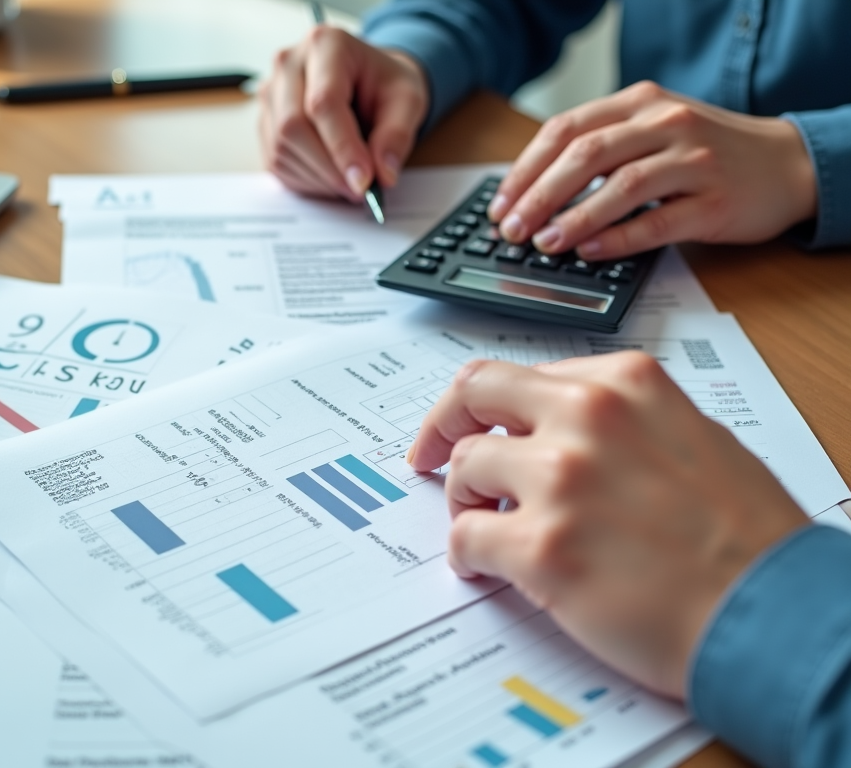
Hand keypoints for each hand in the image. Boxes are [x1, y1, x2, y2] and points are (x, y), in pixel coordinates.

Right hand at [258, 27, 428, 200]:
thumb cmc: (383, 85)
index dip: (343, 148)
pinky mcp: (265, 123)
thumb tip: (382, 175)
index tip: (364, 182)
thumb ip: (397, 136)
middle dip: (329, 168)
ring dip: (319, 178)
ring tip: (350, 181)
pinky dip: (306, 180)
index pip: (323, 103)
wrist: (366, 81)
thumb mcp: (408, 101)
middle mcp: (288, 65)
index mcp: (326, 45)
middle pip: (294, 127)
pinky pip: (277, 161)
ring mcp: (270, 94)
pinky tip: (331, 177)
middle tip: (360, 190)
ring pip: (282, 148)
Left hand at [407, 353, 808, 696]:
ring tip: (485, 526)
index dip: (483, 405)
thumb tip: (548, 432)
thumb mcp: (685, 435)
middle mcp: (588, 417)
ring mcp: (562, 479)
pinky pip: (464, 537)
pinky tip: (484, 568)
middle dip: (442, 427)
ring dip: (462, 499)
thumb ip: (613, 420)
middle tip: (430, 458)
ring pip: (463, 468)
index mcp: (624, 383)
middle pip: (473, 394)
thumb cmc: (742, 535)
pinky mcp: (543, 548)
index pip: (518, 375)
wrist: (772, 613)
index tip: (465, 424)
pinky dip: (464, 554)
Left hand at [487, 81, 817, 259]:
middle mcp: (665, 124)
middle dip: (539, 195)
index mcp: (639, 104)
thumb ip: (602, 151)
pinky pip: (657, 221)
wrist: (786, 166)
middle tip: (511, 229)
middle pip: (586, 155)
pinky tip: (589, 251)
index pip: (566, 130)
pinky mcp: (713, 201)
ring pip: (620, 186)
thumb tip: (532, 193)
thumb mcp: (652, 133)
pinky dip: (618, 237)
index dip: (526, 169)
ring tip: (544, 243)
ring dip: (574, 218)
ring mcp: (692, 161)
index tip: (500, 204)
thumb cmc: (707, 154)